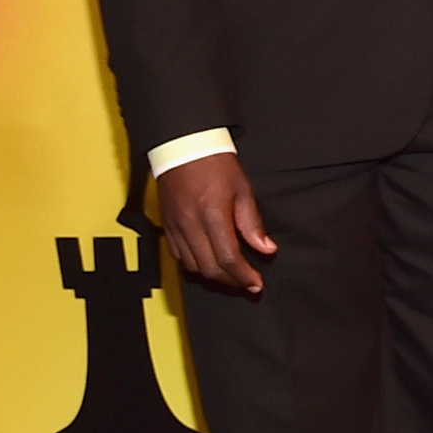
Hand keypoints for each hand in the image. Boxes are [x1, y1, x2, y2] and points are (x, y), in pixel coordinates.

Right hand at [155, 153, 276, 295]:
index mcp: (212, 215)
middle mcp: (190, 225)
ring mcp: (175, 227)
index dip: (244, 276)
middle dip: (231, 282)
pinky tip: (209, 263)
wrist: (183, 147)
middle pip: (209, 268)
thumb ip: (252, 223)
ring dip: (213, 277)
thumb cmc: (214, 163)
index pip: (228, 258)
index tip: (256, 283)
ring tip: (232, 277)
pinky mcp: (166, 226)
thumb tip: (266, 248)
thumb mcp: (243, 190)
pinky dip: (195, 265)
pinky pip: (178, 256)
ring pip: (192, 267)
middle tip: (247, 284)